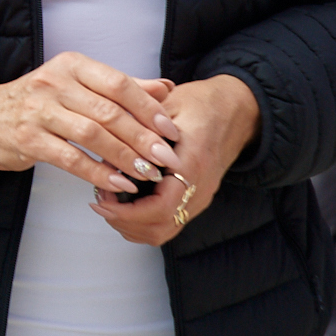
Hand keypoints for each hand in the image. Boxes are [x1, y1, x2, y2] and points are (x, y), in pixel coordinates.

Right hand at [0, 52, 180, 195]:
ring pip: (92, 135)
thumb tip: (166, 87)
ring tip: (146, 173)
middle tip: (165, 157)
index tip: (170, 130)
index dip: (147, 107)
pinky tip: (117, 182)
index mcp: (72, 65)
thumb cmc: (42, 102)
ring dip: (124, 157)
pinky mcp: (28, 139)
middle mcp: (55, 83)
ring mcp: (39, 111)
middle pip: (108, 111)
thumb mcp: (78, 84)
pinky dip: (97, 172)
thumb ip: (121, 86)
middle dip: (142, 137)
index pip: (118, 83)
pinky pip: (71, 158)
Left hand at [91, 74, 258, 245]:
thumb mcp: (168, 104)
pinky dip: (143, 222)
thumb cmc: (201, 103)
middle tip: (99, 200)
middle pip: (159, 227)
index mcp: (192, 163)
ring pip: (163, 231)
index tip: (101, 197)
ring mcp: (199, 197)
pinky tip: (125, 203)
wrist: (236, 110)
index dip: (126, 210)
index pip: (160, 206)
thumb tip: (106, 151)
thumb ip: (139, 126)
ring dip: (131, 225)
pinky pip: (168, 223)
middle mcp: (199, 188)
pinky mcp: (196, 199)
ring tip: (108, 202)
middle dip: (123, 220)